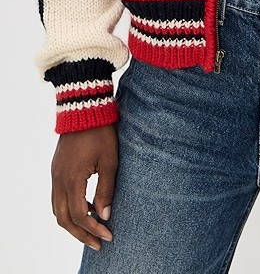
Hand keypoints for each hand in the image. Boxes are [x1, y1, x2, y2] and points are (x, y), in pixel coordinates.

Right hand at [51, 124, 117, 250]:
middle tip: (98, 242)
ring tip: (92, 229)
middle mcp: (59, 180)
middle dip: (81, 234)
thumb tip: (104, 215)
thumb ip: (106, 189)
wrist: (83, 109)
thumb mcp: (110, 161)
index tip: (108, 235)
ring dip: (73, 224)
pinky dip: (69, 209)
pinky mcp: (56, 170)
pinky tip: (86, 207)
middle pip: (64, 219)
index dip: (93, 229)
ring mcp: (55, 175)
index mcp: (72, 179)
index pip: (80, 215)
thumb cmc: (100, 133)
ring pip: (58, 210)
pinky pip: (57, 198)